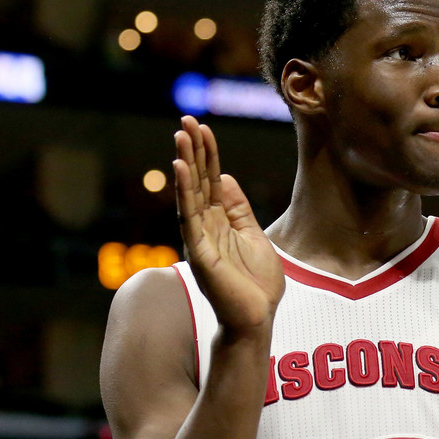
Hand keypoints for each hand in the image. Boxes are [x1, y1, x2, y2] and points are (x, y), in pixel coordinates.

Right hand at [174, 116, 284, 332]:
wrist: (257, 317)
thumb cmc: (257, 283)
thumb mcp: (253, 235)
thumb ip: (238, 208)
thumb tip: (225, 177)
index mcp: (220, 221)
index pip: (211, 181)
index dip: (208, 155)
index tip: (203, 128)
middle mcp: (205, 226)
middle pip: (198, 181)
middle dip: (193, 151)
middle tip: (185, 120)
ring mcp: (200, 238)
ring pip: (190, 194)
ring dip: (186, 164)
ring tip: (181, 136)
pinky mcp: (199, 251)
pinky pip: (189, 216)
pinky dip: (185, 192)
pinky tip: (181, 169)